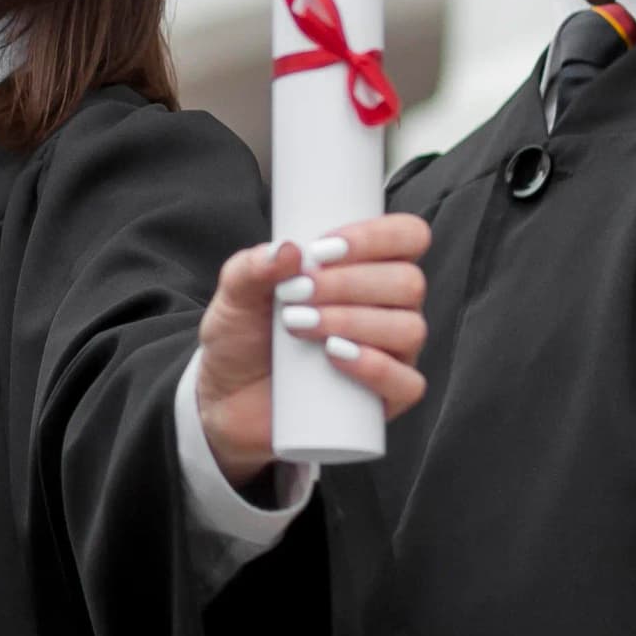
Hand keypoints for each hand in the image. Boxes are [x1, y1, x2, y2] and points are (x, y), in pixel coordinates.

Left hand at [193, 212, 431, 488]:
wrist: (225, 396)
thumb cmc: (242, 335)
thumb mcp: (235, 295)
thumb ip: (252, 267)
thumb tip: (288, 249)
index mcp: (366, 268)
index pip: (407, 237)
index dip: (376, 237)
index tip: (321, 249)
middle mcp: (389, 308)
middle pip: (409, 282)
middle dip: (349, 283)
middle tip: (295, 293)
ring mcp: (392, 354)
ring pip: (409, 329)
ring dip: (354, 321)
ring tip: (299, 325)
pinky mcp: (385, 399)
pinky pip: (408, 383)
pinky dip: (375, 367)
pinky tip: (335, 356)